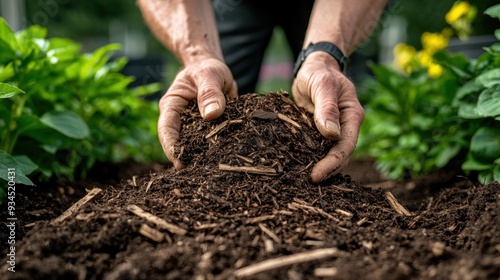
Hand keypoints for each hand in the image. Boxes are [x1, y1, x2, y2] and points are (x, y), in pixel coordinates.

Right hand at [158, 58, 237, 169]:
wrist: (214, 69)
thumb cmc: (207, 68)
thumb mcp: (209, 74)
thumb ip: (210, 92)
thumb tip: (212, 114)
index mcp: (172, 106)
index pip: (167, 129)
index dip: (171, 147)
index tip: (180, 162)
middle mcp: (180, 120)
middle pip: (178, 143)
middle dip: (186, 159)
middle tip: (199, 175)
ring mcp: (193, 127)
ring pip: (194, 147)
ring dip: (201, 159)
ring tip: (212, 173)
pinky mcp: (207, 131)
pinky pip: (209, 144)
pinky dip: (216, 153)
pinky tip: (225, 162)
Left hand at [292, 52, 364, 182]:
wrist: (314, 67)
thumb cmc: (320, 72)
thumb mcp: (322, 84)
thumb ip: (326, 107)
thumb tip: (331, 134)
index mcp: (352, 116)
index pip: (346, 146)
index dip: (332, 163)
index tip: (315, 175)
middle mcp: (345, 127)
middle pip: (340, 156)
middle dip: (326, 171)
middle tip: (305, 183)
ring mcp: (333, 131)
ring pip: (329, 155)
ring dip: (318, 168)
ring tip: (299, 181)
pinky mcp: (318, 132)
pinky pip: (316, 149)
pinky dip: (308, 159)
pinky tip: (295, 168)